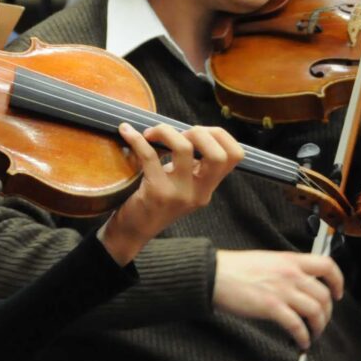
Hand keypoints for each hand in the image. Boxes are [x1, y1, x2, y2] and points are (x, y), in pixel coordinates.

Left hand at [99, 123, 243, 263]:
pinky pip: (149, 155)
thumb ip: (192, 164)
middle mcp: (199, 192)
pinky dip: (136, 139)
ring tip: (151, 133)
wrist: (133, 231)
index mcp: (207, 188)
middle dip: (199, 132)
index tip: (197, 131)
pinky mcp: (156, 192)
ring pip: (184, 148)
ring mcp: (179, 194)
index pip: (234, 156)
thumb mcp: (182, 185)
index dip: (220, 135)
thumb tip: (189, 129)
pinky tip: (126, 132)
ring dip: (166, 131)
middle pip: (218, 154)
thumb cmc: (155, 202)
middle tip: (177, 133)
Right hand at [212, 249, 344, 350]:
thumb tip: (296, 285)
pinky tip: (301, 342)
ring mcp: (282, 290)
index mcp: (290, 260)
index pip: (327, 266)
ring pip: (315, 312)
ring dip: (318, 328)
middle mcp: (291, 274)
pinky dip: (303, 337)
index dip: (338, 281)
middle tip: (321, 322)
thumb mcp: (266, 260)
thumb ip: (285, 270)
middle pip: (324, 296)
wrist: (213, 274)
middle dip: (327, 313)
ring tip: (312, 335)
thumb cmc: (233, 268)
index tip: (337, 293)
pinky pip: (297, 326)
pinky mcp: (272, 307)